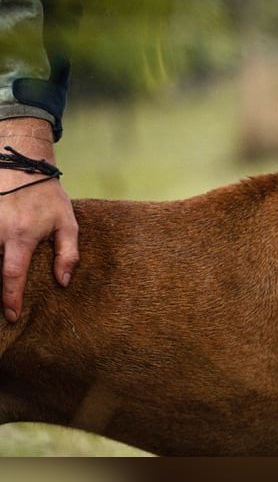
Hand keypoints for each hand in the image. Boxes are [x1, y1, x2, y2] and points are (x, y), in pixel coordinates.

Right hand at [0, 118, 78, 322]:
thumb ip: (68, 254)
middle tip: (1, 310)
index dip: (10, 298)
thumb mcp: (67, 223)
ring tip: (0, 289)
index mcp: (20, 236)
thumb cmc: (47, 196)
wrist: (22, 166)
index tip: (12, 315)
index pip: (12, 274)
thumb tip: (63, 282)